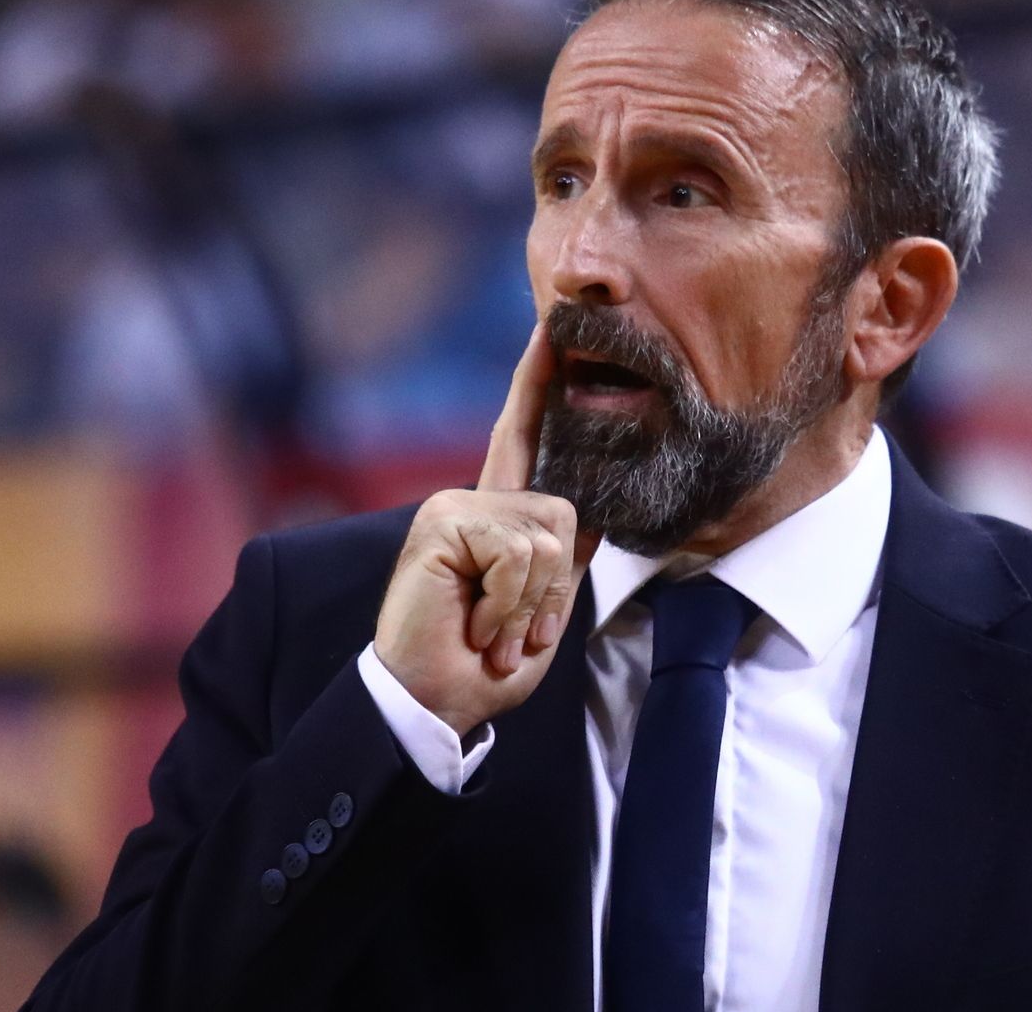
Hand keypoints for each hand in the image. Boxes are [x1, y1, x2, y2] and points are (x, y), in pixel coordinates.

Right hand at [373, 323, 600, 736]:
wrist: (436, 703)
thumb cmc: (483, 664)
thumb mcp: (539, 607)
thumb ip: (560, 558)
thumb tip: (595, 511)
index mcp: (497, 516)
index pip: (520, 436)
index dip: (537, 382)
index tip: (551, 328)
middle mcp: (473, 500)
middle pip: (566, 511)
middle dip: (556, 587)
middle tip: (514, 629)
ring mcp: (453, 507)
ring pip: (548, 534)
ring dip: (533, 601)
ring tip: (493, 628)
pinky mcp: (442, 522)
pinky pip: (519, 551)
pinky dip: (513, 601)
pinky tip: (478, 622)